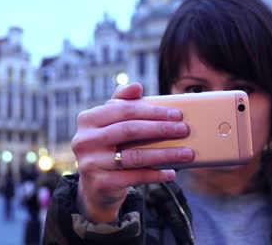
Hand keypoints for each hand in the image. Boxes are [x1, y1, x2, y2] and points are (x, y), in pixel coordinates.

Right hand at [73, 83, 193, 222]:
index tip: (177, 114)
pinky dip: (156, 174)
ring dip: (165, 154)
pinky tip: (171, 172)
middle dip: (161, 129)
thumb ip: (122, 102)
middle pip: (129, 130)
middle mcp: (84, 140)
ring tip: (187, 153)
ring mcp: (90, 163)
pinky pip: (134, 177)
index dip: (152, 111)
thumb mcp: (111, 123)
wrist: (96, 185)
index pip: (124, 110)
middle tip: (184, 130)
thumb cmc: (109, 146)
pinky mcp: (100, 183)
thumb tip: (137, 86)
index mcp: (88, 119)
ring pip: (134, 156)